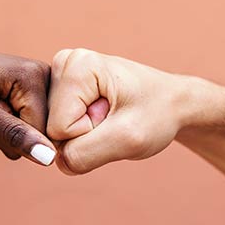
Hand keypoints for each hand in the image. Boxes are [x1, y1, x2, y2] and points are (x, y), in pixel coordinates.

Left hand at [0, 47, 56, 165]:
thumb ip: (13, 134)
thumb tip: (49, 158)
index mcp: (35, 74)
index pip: (41, 131)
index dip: (10, 133)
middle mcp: (45, 75)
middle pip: (41, 133)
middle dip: (10, 132)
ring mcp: (41, 84)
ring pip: (34, 134)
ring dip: (7, 131)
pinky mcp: (34, 94)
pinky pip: (29, 129)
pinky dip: (8, 127)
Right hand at [46, 48, 187, 173]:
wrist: (172, 103)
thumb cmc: (157, 114)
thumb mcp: (127, 139)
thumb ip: (83, 154)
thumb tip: (52, 161)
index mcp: (77, 65)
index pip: (59, 127)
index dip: (90, 133)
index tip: (115, 118)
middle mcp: (64, 62)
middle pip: (52, 126)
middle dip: (86, 133)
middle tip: (114, 118)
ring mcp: (61, 74)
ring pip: (54, 128)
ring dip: (85, 132)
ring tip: (111, 116)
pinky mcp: (62, 88)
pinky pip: (59, 126)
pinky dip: (82, 130)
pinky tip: (102, 115)